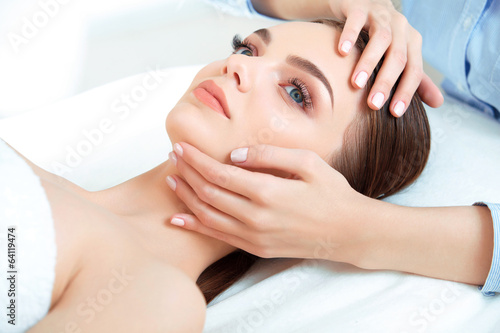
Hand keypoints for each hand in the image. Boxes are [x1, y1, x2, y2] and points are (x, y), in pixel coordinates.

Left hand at [167, 142, 370, 262]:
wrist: (349, 232)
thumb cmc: (332, 192)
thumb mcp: (308, 162)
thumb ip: (269, 155)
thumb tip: (233, 155)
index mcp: (268, 191)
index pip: (218, 172)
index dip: (196, 159)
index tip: (181, 146)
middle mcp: (256, 217)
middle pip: (208, 192)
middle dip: (186, 172)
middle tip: (173, 157)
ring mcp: (254, 237)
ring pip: (207, 215)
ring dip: (186, 196)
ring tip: (171, 180)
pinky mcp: (256, 249)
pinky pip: (218, 237)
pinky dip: (195, 225)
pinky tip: (179, 217)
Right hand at [329, 0, 443, 115]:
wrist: (362, 3)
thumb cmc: (380, 37)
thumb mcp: (400, 55)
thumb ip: (417, 79)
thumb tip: (439, 103)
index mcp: (411, 42)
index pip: (414, 70)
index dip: (406, 92)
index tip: (394, 113)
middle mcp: (400, 27)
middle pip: (398, 56)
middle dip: (386, 82)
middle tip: (373, 104)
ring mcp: (380, 15)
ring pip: (380, 39)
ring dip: (369, 62)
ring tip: (356, 84)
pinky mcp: (359, 7)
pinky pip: (355, 20)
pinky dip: (350, 35)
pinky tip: (342, 53)